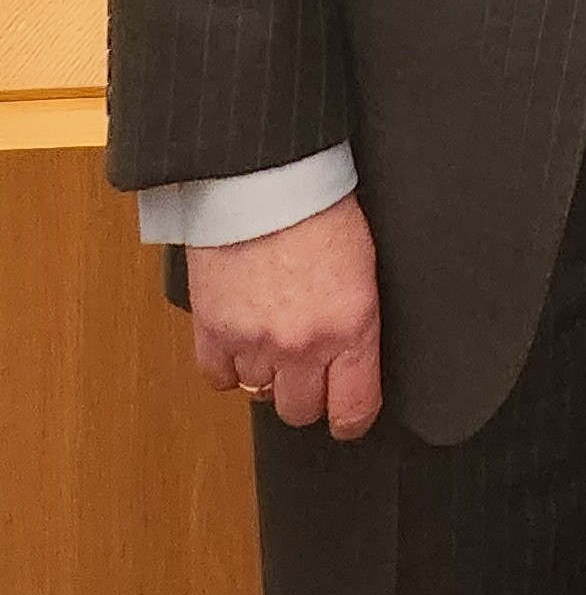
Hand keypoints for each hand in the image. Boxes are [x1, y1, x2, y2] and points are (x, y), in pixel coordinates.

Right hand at [187, 192, 381, 437]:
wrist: (265, 176)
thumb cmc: (320, 205)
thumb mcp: (362, 264)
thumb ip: (355, 316)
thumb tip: (351, 349)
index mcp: (352, 327)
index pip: (353, 409)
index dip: (350, 418)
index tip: (347, 413)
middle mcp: (303, 345)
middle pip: (300, 410)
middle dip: (305, 392)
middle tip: (306, 366)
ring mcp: (254, 342)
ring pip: (259, 393)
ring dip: (267, 372)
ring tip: (271, 337)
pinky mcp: (213, 330)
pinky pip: (217, 377)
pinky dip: (225, 364)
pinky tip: (237, 339)